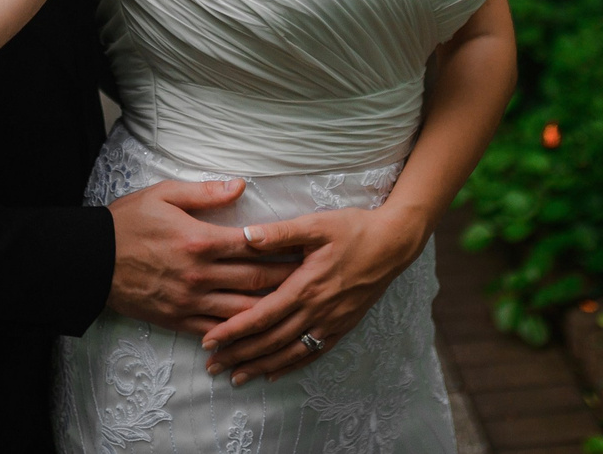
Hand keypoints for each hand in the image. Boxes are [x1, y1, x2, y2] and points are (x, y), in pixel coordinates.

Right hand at [105, 179, 295, 334]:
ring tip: (296, 306)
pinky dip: (240, 334)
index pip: (255, 245)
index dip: (285, 246)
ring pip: (243, 311)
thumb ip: (205, 193)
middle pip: (257, 280)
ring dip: (271, 309)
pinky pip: (217, 331)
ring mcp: (191, 301)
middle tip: (315, 277)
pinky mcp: (179, 320)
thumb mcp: (163, 194)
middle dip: (289, 279)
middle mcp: (201, 274)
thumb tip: (241, 187)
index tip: (308, 246)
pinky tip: (259, 333)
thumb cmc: (128, 222)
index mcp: (201, 240)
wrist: (91, 261)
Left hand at [200, 203, 429, 382]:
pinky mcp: (343, 326)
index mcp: (305, 286)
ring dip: (261, 366)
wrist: (393, 244)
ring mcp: (331, 322)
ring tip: (236, 378)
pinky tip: (274, 373)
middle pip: (271, 341)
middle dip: (239, 355)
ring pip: (290, 353)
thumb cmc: (353, 229)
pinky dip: (291, 366)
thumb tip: (245, 236)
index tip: (209, 340)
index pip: (262, 315)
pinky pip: (313, 353)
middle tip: (212, 366)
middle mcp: (317, 310)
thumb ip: (280, 233)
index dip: (234, 330)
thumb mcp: (316, 224)